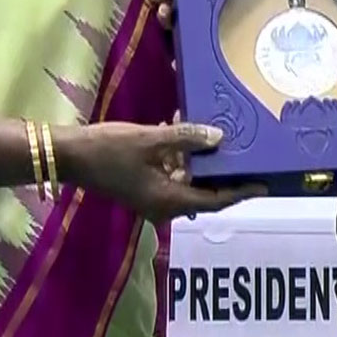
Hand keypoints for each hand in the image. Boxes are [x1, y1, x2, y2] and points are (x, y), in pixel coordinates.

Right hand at [64, 120, 265, 221]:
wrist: (71, 156)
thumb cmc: (110, 150)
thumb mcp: (151, 140)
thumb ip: (186, 138)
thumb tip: (219, 138)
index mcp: (169, 201)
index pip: (216, 201)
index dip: (241, 193)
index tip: (265, 185)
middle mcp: (164, 206)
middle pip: (205, 194)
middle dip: (224, 175)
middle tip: (248, 157)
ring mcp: (152, 198)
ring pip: (187, 181)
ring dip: (200, 161)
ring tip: (218, 137)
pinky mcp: (143, 186)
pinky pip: (171, 174)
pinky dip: (180, 157)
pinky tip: (181, 130)